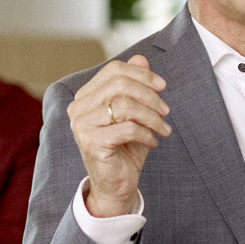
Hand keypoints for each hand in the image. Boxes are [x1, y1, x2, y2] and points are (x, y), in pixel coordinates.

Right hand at [68, 55, 170, 217]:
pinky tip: (153, 142)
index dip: (141, 74)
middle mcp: (77, 108)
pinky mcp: (91, 143)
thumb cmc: (125, 148)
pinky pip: (127, 128)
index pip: (114, 70)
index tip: (162, 86)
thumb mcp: (134, 114)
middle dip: (150, 96)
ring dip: (152, 116)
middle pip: (120, 85)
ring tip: (163, 128)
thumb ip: (135, 85)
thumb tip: (141, 57)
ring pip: (125, 106)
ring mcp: (81, 126)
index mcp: (85, 97)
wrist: (115, 186)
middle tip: (167, 110)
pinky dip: (146, 134)